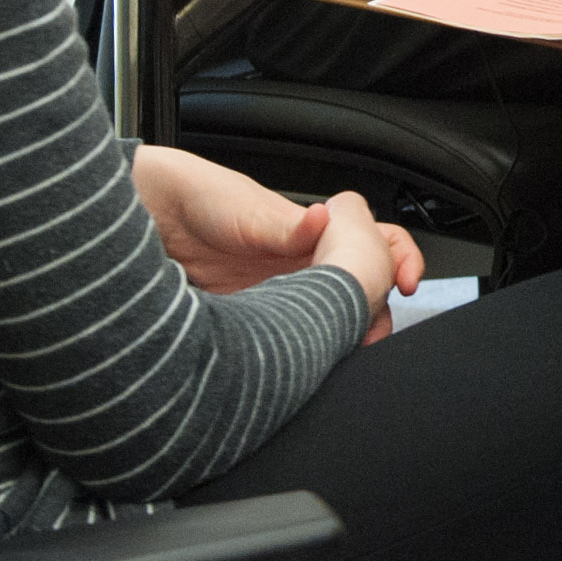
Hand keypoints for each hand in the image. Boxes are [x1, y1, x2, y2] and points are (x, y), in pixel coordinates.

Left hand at [132, 149, 420, 341]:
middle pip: (363, 290)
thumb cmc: (204, 199)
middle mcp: (306, 266)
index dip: (401, 260)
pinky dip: (309, 350)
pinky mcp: (256, 319)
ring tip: (344, 350)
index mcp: (316, 235)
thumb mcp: (248, 213)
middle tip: (372, 333)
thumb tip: (323, 220)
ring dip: (345, 334)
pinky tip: (306, 361)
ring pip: (333, 318)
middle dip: (377, 312)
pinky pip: (296, 337)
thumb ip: (285, 225)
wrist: (155, 217)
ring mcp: (283, 294)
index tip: (406, 282)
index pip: (378, 244)